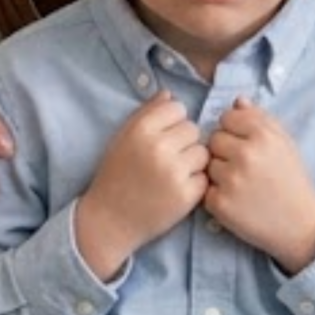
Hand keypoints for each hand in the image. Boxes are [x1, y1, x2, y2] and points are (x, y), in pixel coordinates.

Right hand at [74, 91, 208, 279]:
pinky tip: (178, 189)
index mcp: (142, 129)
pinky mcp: (186, 196)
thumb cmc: (116, 175)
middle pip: (193, 129)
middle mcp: (159, 147)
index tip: (164, 136)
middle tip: (170, 157)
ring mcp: (174, 172)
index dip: (173, 121)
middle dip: (184, 141)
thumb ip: (146, 112)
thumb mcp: (123, 137)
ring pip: (202, 152)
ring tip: (175, 173)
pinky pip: (204, 177)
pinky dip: (195, 183)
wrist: (110, 219)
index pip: (177, 108)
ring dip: (193, 162)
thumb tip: (170, 95)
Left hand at [204, 98, 314, 273]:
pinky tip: (235, 200)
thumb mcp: (284, 142)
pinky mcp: (221, 204)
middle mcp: (245, 154)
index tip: (246, 145)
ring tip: (240, 184)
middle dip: (224, 151)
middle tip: (243, 167)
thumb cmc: (291, 178)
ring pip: (208, 164)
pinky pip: (206, 189)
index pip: (226, 118)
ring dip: (219, 173)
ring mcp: (231, 180)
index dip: (234, 131)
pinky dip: (216, 195)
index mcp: (262, 134)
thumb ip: (260, 117)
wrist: (301, 224)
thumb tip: (236, 101)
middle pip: (213, 139)